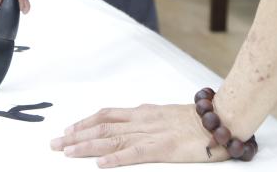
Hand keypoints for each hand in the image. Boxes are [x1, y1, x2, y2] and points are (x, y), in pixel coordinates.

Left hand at [50, 104, 226, 166]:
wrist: (222, 118)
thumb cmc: (199, 120)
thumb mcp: (168, 115)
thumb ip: (149, 118)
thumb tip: (133, 120)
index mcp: (144, 112)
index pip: (107, 115)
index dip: (85, 123)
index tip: (67, 130)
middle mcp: (143, 120)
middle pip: (102, 127)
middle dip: (76, 136)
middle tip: (54, 144)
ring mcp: (152, 134)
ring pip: (112, 139)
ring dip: (86, 147)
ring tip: (66, 153)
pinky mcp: (163, 148)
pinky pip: (135, 154)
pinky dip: (115, 159)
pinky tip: (100, 164)